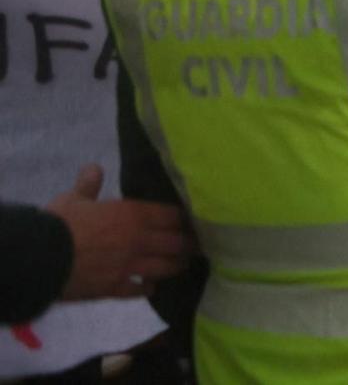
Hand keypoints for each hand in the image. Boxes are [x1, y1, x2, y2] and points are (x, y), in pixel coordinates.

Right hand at [47, 165, 191, 301]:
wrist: (41, 260)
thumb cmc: (59, 224)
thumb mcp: (74, 199)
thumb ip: (89, 185)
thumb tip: (93, 169)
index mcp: (133, 215)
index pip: (171, 216)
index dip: (182, 219)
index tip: (189, 221)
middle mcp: (139, 240)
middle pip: (176, 243)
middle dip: (187, 243)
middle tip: (194, 245)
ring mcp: (129, 267)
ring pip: (165, 267)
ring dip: (175, 265)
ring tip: (181, 264)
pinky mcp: (115, 288)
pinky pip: (139, 290)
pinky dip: (147, 288)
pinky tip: (150, 287)